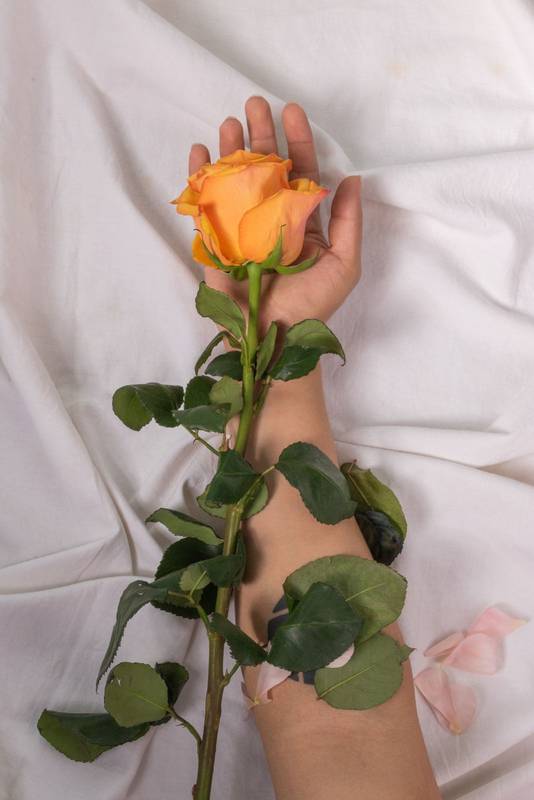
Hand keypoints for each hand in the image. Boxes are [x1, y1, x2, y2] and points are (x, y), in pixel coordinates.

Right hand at [188, 96, 361, 328]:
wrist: (275, 340)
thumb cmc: (313, 307)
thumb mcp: (344, 264)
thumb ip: (349, 221)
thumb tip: (353, 178)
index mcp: (301, 220)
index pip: (300, 171)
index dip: (296, 140)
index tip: (291, 110)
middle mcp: (270, 218)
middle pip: (264, 168)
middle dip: (259, 134)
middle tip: (253, 103)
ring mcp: (240, 228)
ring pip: (235, 179)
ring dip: (230, 148)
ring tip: (228, 121)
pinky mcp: (215, 242)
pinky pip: (205, 204)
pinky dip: (199, 177)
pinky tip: (199, 151)